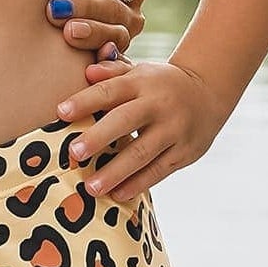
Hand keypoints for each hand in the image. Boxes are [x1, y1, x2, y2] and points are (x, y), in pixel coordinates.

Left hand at [47, 0, 146, 59]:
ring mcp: (122, 40)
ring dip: (92, 34)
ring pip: (114, 37)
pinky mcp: (112, 65)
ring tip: (69, 32)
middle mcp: (131, 13)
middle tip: (55, 9)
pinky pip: (115, 67)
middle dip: (84, 8)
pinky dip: (106, 66)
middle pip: (113, 9)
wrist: (40, 8)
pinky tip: (91, 66)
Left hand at [54, 58, 226, 200]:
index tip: (60, 113)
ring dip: (115, 172)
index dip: (85, 101)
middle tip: (73, 154)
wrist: (207, 93)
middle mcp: (158, 105)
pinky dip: (137, 184)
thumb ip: (113, 72)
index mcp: (142, 82)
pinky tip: (117, 194)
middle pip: (125, 121)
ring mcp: (174, 130)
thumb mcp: (139, 72)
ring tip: (91, 188)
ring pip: (142, 153)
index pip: (110, 90)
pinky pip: (158, 171)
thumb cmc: (158, 84)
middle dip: (98, 138)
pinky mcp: (184, 153)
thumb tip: (87, 72)